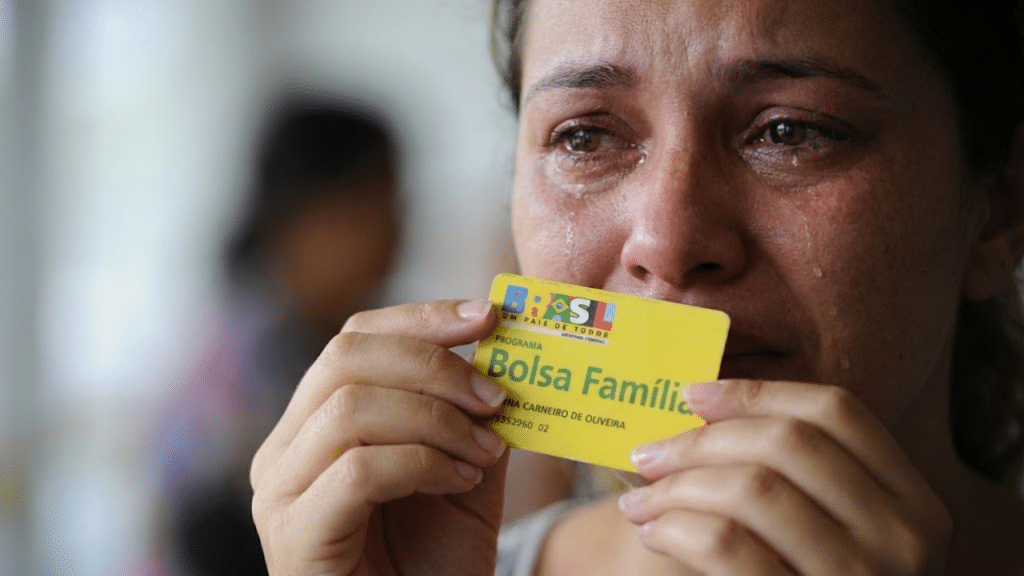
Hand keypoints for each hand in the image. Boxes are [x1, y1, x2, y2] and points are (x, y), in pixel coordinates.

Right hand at [249, 299, 508, 575]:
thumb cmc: (432, 564)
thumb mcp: (464, 474)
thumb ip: (474, 417)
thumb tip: (504, 356)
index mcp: (316, 423)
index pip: (355, 337)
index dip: (423, 317)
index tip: (490, 316)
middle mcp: (283, 449)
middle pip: (346, 356)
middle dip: (435, 364)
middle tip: (496, 396)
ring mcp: (280, 493)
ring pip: (352, 406)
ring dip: (436, 418)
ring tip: (482, 451)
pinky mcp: (294, 536)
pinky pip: (359, 468)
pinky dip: (423, 462)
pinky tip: (459, 483)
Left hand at [618, 380, 951, 574]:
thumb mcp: (833, 530)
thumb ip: (792, 475)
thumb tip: (699, 401)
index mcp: (914, 503)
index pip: (837, 413)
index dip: (758, 394)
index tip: (693, 393)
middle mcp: (902, 541)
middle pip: (788, 442)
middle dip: (702, 438)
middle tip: (649, 452)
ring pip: (752, 487)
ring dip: (678, 484)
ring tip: (641, 498)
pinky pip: (724, 545)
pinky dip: (675, 526)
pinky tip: (655, 531)